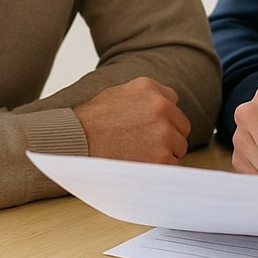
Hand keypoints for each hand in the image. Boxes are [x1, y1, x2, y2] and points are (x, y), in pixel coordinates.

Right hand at [73, 77, 190, 162]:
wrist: (75, 141)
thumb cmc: (90, 122)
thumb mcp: (117, 94)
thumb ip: (143, 98)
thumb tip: (163, 107)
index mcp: (149, 88)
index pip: (172, 101)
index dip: (163, 116)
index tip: (151, 126)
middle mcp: (160, 107)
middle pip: (181, 126)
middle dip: (168, 136)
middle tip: (145, 144)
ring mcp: (163, 132)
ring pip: (179, 147)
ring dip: (164, 153)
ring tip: (138, 155)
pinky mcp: (162, 157)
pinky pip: (173, 165)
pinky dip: (161, 169)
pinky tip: (141, 165)